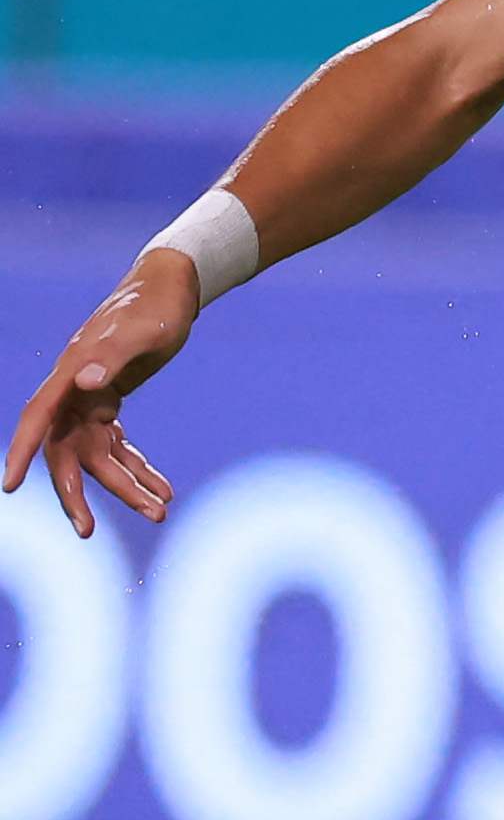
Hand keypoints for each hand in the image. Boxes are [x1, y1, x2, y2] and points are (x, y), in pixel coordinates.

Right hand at [7, 256, 201, 539]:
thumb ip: (113, 355)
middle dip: (77, 492)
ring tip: (160, 510)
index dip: (21, 453)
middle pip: (66, 451)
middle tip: (89, 531)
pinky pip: (117, 445)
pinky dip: (138, 466)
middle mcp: (74, 391)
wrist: (172, 287)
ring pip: (97, 455)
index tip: (9, 485)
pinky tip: (164, 487)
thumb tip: (87, 382)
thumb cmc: (155, 306)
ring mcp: (90, 398)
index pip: (37, 420)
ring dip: (124, 485)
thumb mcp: (141, 331)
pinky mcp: (109, 401)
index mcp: (72, 375)